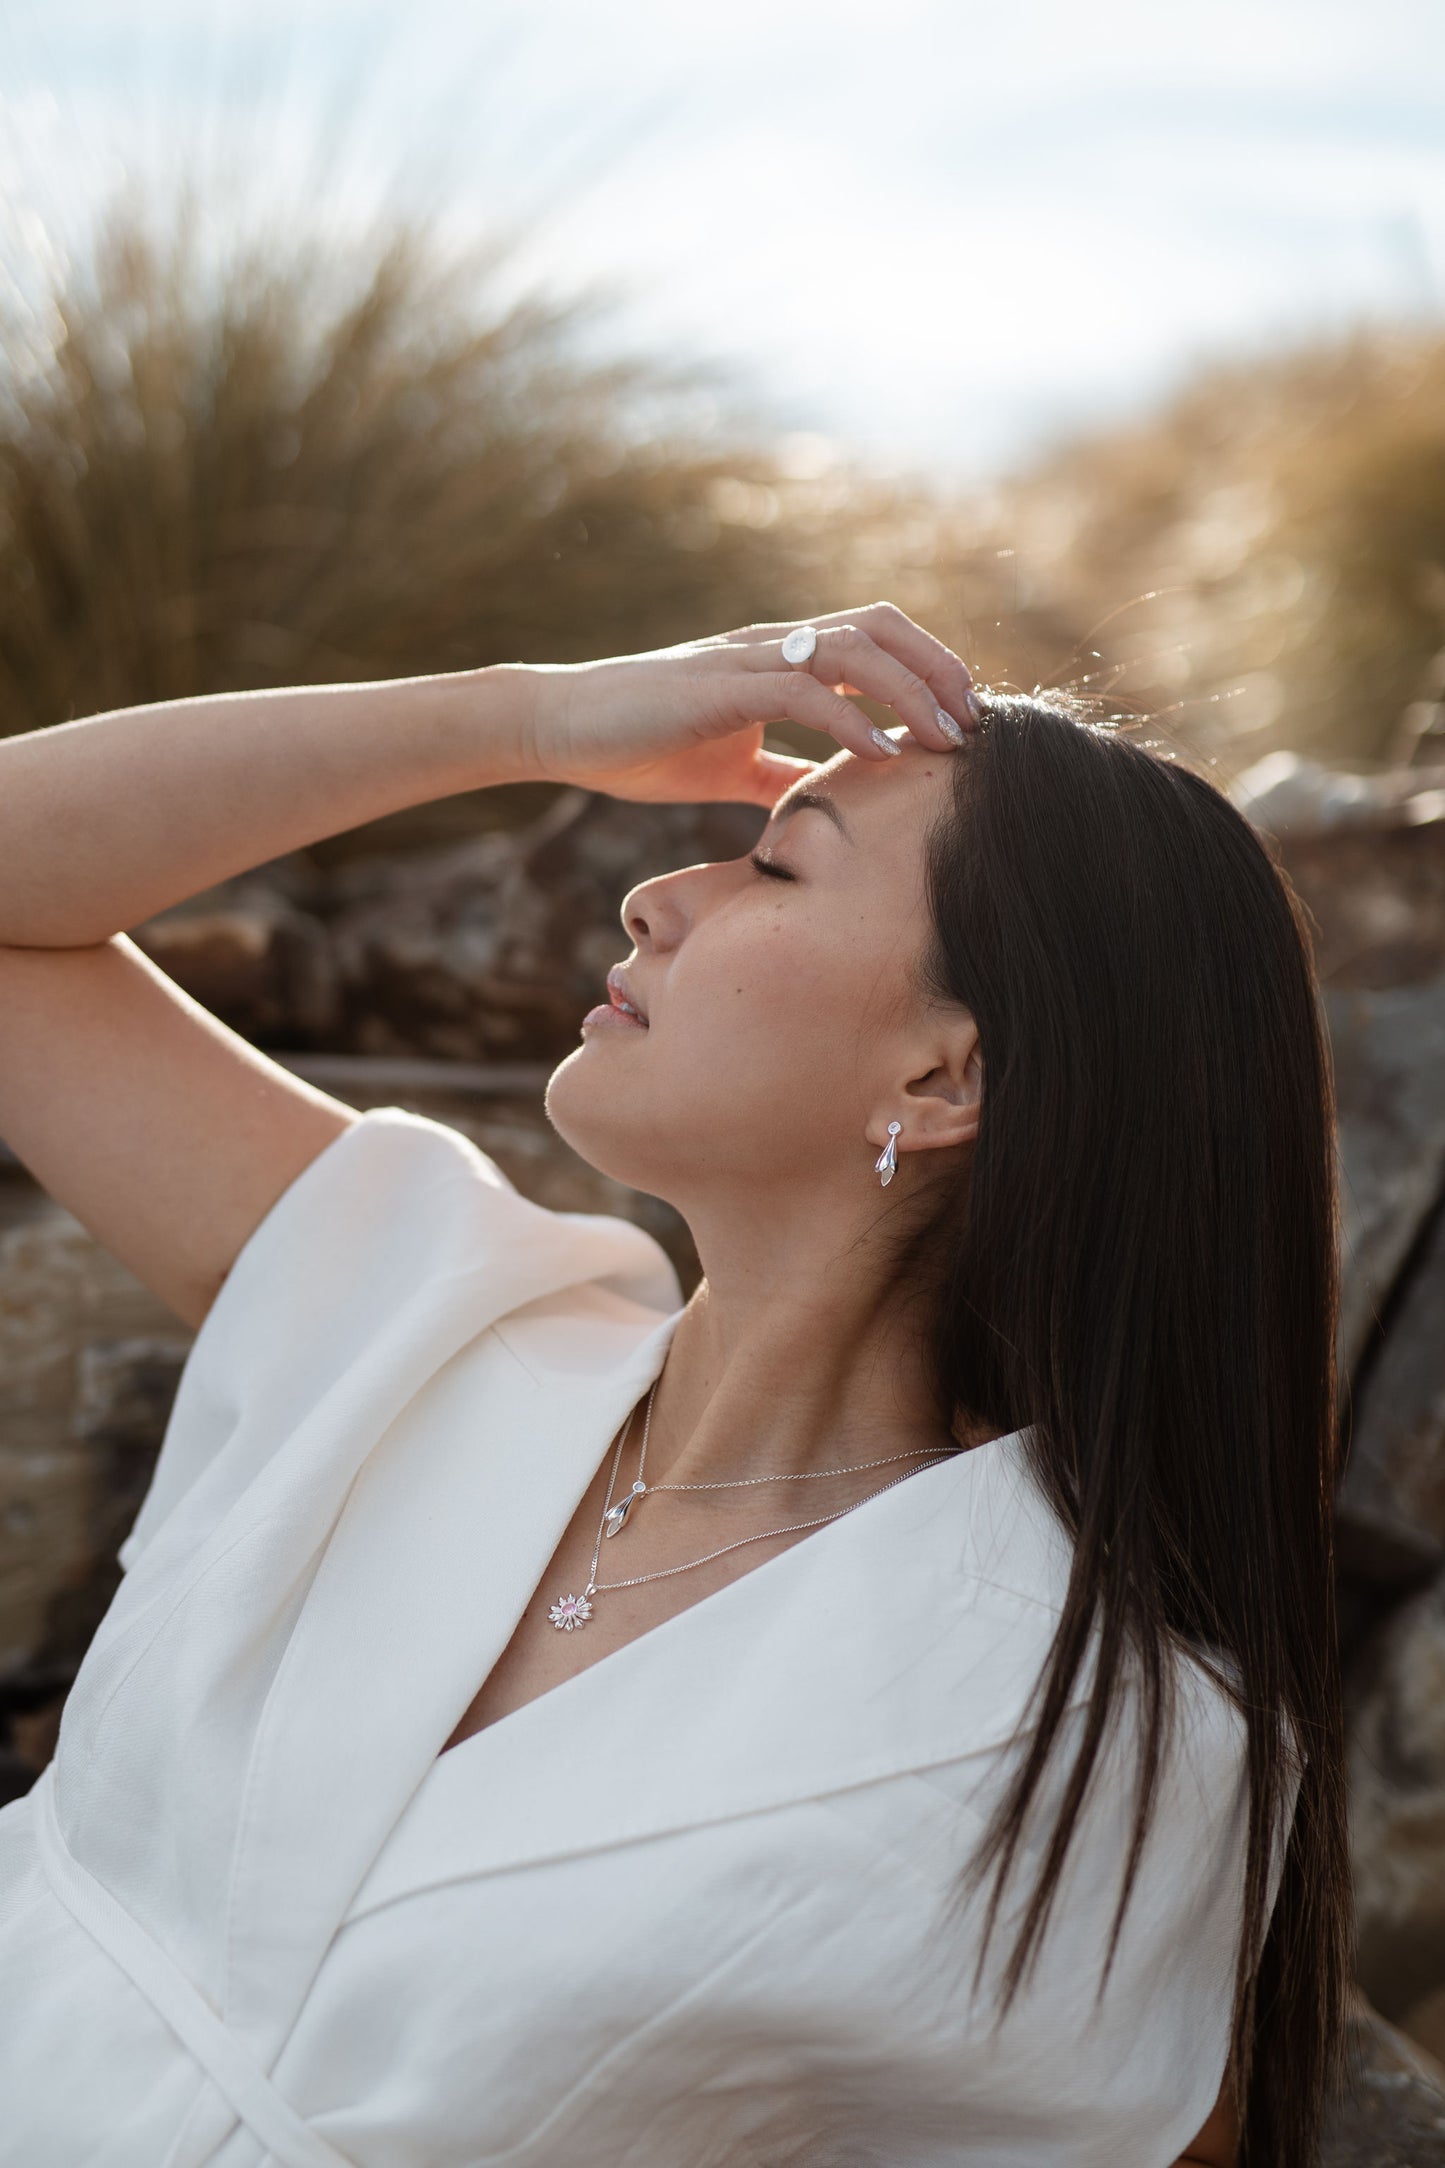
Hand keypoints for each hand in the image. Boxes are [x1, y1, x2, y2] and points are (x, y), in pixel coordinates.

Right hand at [516, 601, 979, 809]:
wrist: (559, 728)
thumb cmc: (637, 744)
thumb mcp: (730, 766)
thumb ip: (781, 773)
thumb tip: (824, 800)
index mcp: (778, 658)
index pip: (873, 639)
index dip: (927, 668)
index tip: (962, 720)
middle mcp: (771, 644)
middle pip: (880, 627)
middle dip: (939, 670)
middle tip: (977, 724)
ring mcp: (747, 659)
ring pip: (851, 650)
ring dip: (911, 691)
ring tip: (947, 737)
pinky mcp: (719, 687)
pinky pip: (802, 691)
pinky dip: (851, 720)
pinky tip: (882, 752)